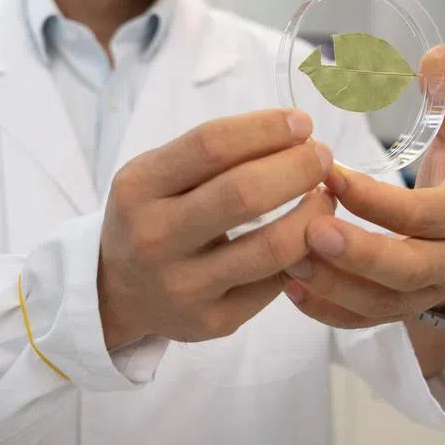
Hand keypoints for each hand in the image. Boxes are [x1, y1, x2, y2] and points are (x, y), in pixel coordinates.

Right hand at [99, 109, 336, 347]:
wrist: (119, 292)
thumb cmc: (153, 215)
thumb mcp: (157, 175)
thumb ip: (213, 154)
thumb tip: (294, 131)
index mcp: (139, 188)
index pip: (211, 146)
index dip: (265, 129)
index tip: (302, 123)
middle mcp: (155, 238)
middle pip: (244, 194)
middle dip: (298, 168)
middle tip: (322, 157)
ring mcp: (182, 286)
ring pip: (271, 247)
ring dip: (314, 215)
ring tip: (326, 197)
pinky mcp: (211, 321)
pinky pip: (275, 283)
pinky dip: (302, 254)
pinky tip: (308, 237)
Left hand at [282, 45, 444, 327]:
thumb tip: (438, 51)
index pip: (422, 215)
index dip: (376, 199)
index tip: (330, 175)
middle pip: (405, 268)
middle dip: (356, 252)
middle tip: (308, 228)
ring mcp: (422, 296)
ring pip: (378, 303)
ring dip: (331, 283)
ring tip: (286, 255)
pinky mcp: (396, 315)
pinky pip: (360, 321)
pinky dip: (325, 309)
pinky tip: (288, 284)